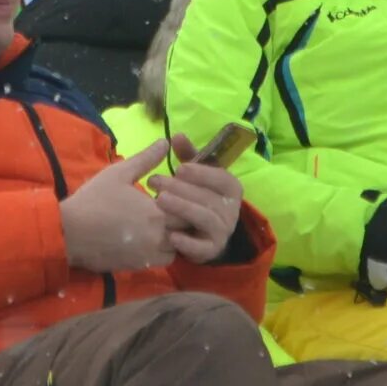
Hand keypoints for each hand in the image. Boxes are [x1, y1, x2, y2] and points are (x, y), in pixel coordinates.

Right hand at [60, 139, 177, 272]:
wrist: (69, 233)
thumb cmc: (94, 200)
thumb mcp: (119, 173)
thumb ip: (146, 159)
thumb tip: (165, 142)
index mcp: (157, 213)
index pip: (189, 210)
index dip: (187, 200)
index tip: (178, 193)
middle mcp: (158, 238)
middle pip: (186, 231)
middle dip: (184, 219)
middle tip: (174, 207)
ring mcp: (149, 255)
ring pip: (177, 248)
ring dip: (176, 238)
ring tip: (164, 224)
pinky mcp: (138, 267)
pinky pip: (161, 261)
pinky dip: (163, 252)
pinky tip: (152, 238)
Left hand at [153, 135, 243, 263]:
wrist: (205, 235)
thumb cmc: (199, 196)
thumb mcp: (196, 175)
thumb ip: (188, 156)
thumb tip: (176, 135)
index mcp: (231, 188)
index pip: (222, 178)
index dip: (202, 173)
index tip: (179, 168)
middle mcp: (231, 210)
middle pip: (209, 197)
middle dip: (181, 188)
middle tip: (155, 182)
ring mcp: (223, 231)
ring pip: (204, 218)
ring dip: (182, 208)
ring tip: (159, 201)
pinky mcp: (211, 250)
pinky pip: (202, 247)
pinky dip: (187, 242)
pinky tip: (170, 236)